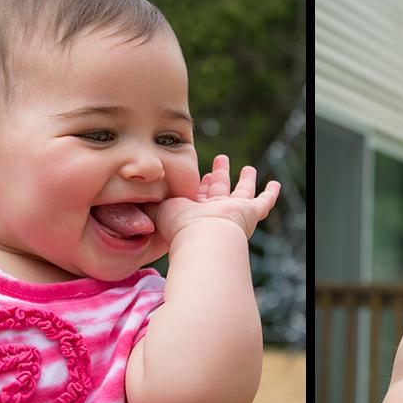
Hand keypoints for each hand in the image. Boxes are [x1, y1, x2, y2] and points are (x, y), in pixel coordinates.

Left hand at [153, 156, 280, 250]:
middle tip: (220, 162)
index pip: (198, 196)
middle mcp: (214, 213)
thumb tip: (126, 194)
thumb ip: (145, 200)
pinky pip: (263, 203)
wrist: (204, 240)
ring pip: (242, 193)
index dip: (198, 186)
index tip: (199, 176)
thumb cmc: (179, 229)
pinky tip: (275, 185)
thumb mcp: (156, 208)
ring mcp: (233, 214)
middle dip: (219, 177)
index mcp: (194, 213)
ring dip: (244, 181)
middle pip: (219, 192)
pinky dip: (270, 195)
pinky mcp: (249, 214)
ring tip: (248, 168)